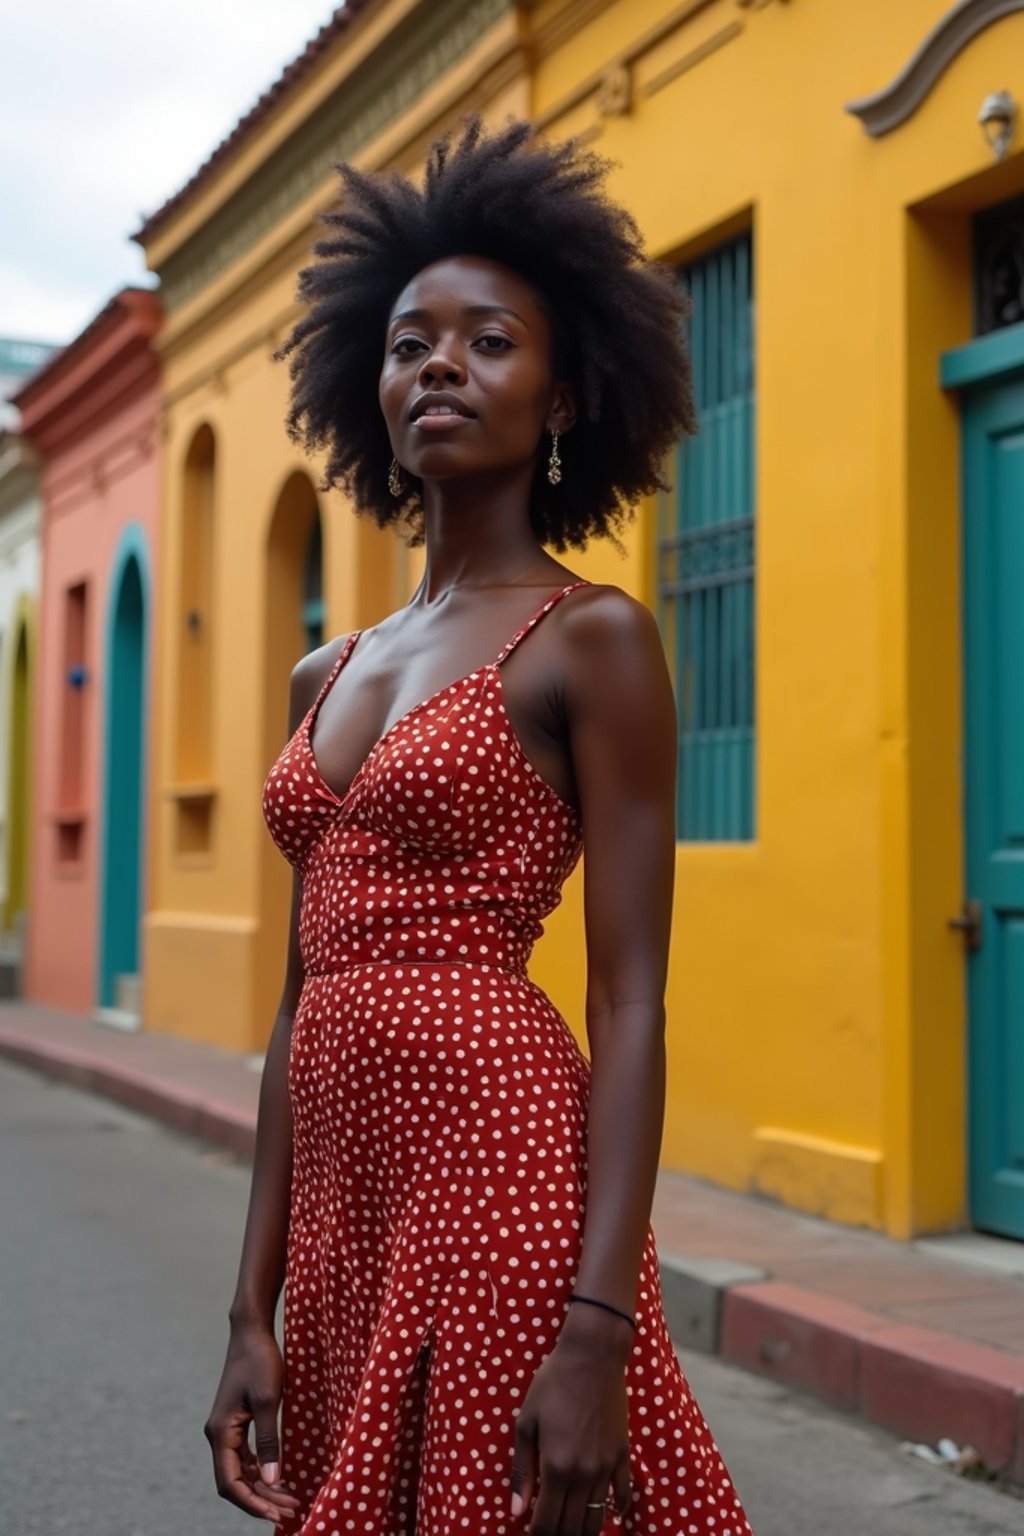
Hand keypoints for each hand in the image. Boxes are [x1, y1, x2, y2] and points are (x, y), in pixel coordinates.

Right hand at [204, 1320, 302, 1524]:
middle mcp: (219, 1435)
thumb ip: (268, 1442)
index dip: (252, 1504)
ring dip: (264, 1486)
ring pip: (242, 1470)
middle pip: (236, 1481)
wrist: (252, 1330)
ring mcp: (227, 1429)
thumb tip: (271, 1479)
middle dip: (262, 1499)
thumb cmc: (260, 1361)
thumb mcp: (268, 1401)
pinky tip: (281, 1476)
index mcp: (221, 1432)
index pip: (230, 1483)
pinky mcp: (237, 1422)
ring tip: (291, 1497)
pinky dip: (262, 1469)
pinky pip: (246, 1456)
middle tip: (292, 1509)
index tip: (277, 1515)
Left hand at [510, 1307, 633, 1534]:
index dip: (536, 1535)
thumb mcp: (527, 1422)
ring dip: (582, 1530)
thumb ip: (521, 1469)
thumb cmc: (553, 1384)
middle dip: (557, 1535)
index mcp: (556, 1468)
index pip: (546, 1523)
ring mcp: (607, 1468)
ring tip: (570, 1527)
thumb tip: (516, 1510)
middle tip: (548, 1530)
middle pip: (572, 1527)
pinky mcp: (624, 1456)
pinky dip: (614, 1511)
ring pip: (597, 1519)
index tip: (530, 1532)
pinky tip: (606, 1513)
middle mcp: (584, 1476)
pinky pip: (623, 1496)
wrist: (593, 1356)